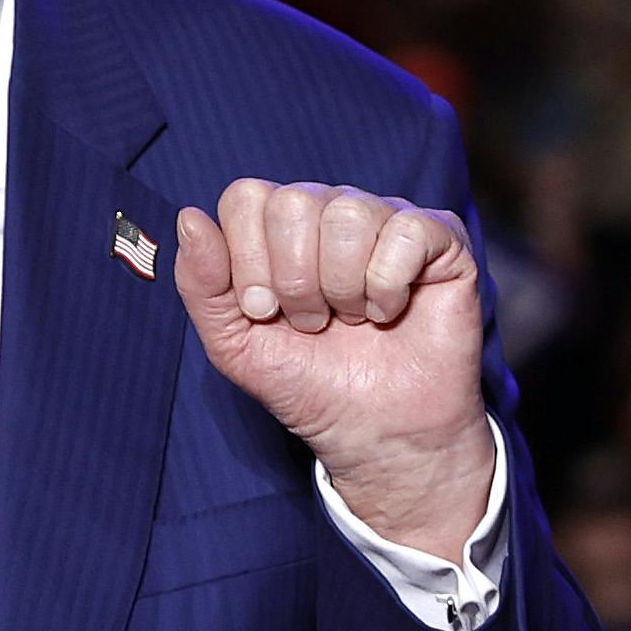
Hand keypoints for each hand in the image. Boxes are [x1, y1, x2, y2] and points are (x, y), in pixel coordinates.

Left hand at [173, 184, 493, 558]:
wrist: (377, 432)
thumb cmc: (310, 384)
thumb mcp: (235, 345)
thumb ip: (201, 284)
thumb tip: (189, 217)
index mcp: (280, 226)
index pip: (247, 198)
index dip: (250, 261)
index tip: (265, 312)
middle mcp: (333, 210)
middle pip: (293, 202)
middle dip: (296, 281)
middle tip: (313, 322)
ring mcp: (388, 218)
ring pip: (348, 214)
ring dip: (343, 288)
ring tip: (352, 320)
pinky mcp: (440, 237)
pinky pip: (406, 231)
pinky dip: (389, 286)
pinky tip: (390, 310)